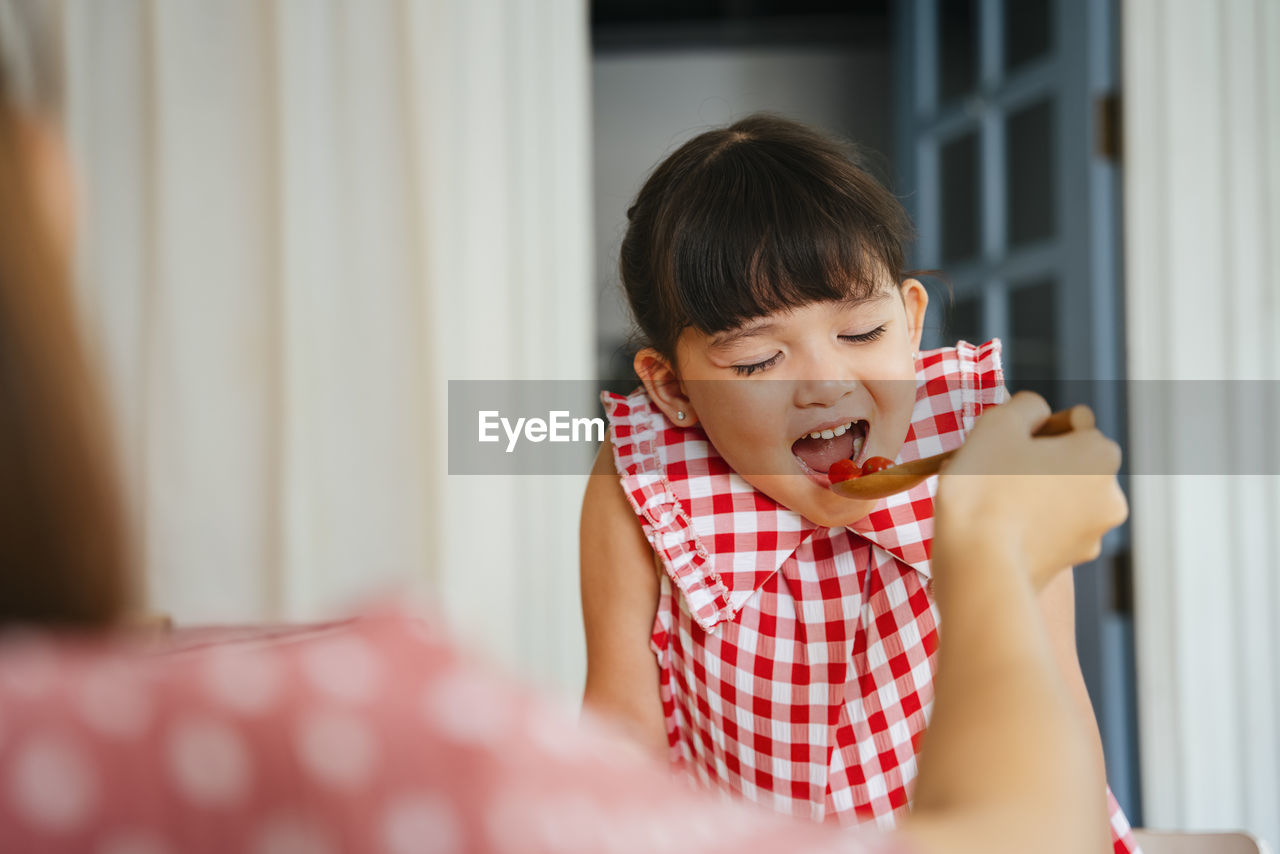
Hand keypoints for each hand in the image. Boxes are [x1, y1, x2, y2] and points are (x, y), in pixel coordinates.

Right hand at [933, 392, 1127, 590]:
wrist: (978, 567)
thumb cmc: (986, 489)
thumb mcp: (998, 423)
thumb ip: (1025, 405)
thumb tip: (1036, 412)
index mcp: (1103, 454)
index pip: (1074, 421)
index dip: (1037, 427)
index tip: (1008, 444)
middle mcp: (1112, 495)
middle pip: (1070, 461)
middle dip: (1037, 462)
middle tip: (995, 472)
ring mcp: (1094, 534)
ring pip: (1059, 496)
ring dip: (1032, 492)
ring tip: (991, 502)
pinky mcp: (1070, 563)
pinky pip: (1049, 528)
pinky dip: (1029, 523)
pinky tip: (996, 528)